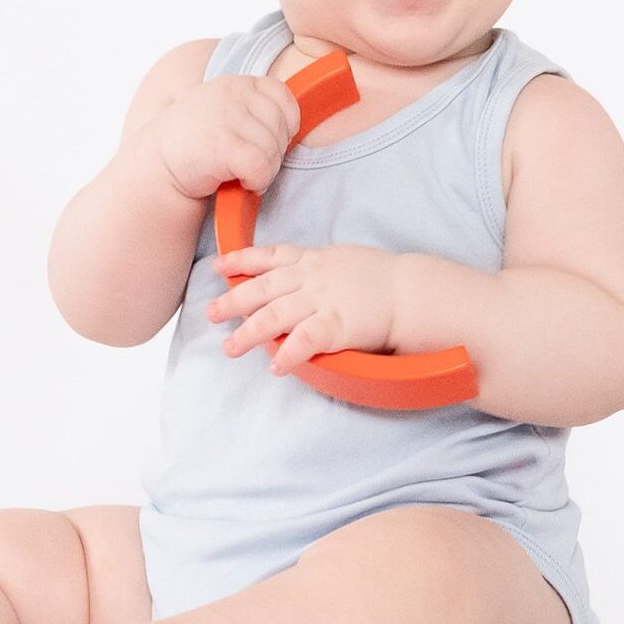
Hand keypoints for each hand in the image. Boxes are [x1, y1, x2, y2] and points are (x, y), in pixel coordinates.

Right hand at [146, 75, 300, 199]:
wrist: (156, 167)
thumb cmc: (194, 143)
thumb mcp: (223, 110)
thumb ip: (253, 107)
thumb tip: (294, 125)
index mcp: (238, 83)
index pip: (284, 97)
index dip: (284, 125)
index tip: (265, 141)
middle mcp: (234, 94)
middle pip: (282, 128)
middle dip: (272, 154)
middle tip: (248, 164)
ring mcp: (229, 117)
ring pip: (274, 151)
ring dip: (264, 172)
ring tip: (240, 174)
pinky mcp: (225, 145)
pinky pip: (262, 167)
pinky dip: (256, 182)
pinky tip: (239, 182)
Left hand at [207, 244, 405, 374]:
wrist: (412, 292)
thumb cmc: (385, 278)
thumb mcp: (346, 260)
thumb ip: (322, 268)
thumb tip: (303, 277)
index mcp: (314, 260)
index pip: (270, 257)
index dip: (241, 260)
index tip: (219, 265)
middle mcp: (312, 278)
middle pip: (263, 288)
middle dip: (233, 300)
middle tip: (211, 313)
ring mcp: (323, 301)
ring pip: (274, 315)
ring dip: (248, 333)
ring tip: (230, 348)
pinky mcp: (337, 325)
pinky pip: (305, 341)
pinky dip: (288, 354)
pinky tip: (276, 367)